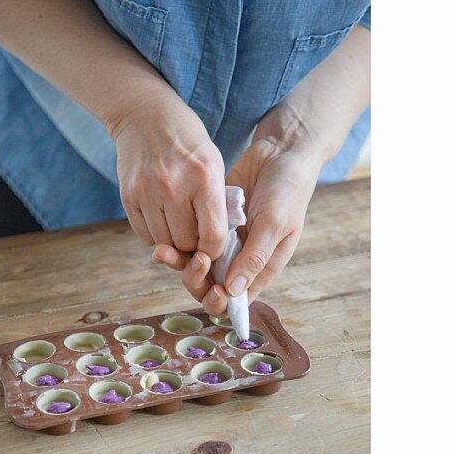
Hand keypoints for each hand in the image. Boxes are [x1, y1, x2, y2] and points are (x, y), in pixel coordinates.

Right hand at [111, 92, 227, 259]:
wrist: (146, 116)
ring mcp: (147, 192)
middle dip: (194, 245)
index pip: (213, 236)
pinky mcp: (128, 196)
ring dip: (173, 240)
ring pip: (163, 243)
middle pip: (185, 243)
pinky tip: (162, 216)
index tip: (215, 244)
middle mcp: (174, 187)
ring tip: (179, 221)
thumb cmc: (188, 142)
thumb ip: (217, 201)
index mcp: (204, 177)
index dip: (216, 249)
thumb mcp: (213, 163)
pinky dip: (155, 233)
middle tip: (196, 231)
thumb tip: (217, 242)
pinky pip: (144, 235)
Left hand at [153, 118, 321, 311]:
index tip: (214, 290)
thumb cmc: (288, 189)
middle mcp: (241, 257)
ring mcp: (225, 238)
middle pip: (211, 285)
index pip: (237, 300)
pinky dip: (177, 240)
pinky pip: (190, 237)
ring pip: (195, 262)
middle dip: (195, 280)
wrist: (281, 150)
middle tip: (193, 261)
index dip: (221, 302)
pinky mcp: (211, 219)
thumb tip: (234, 293)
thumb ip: (255, 257)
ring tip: (166, 250)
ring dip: (179, 262)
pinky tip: (166, 233)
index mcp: (262, 265)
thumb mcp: (276, 223)